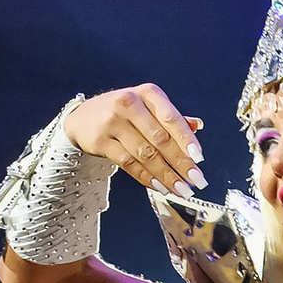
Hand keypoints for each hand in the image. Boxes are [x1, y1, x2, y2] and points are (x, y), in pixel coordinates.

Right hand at [65, 85, 204, 197]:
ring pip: (146, 154)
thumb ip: (171, 118)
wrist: (82, 117)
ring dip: (167, 175)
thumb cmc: (124, 112)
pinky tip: (160, 186)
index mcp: (147, 93)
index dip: (186, 140)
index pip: (171, 118)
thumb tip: (197, 126)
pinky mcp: (100, 141)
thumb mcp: (148, 106)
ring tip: (182, 189)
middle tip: (197, 180)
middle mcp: (128, 104)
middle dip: (181, 163)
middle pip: (160, 139)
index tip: (199, 158)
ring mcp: (112, 122)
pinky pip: (129, 163)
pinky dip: (147, 177)